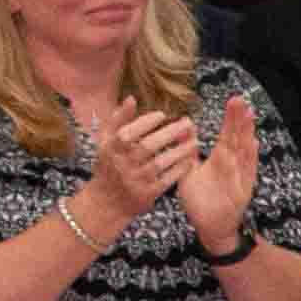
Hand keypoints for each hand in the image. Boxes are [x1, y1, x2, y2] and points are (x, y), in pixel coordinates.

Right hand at [86, 100, 202, 229]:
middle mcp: (121, 165)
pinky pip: (166, 180)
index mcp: (110, 149)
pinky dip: (179, 169)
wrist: (107, 202)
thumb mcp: (106, 142)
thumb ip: (118, 120)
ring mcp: (134, 181)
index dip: (145, 122)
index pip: (127, 133)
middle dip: (169, 133)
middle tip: (187, 122)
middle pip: (147, 146)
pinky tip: (190, 160)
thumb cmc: (110, 165)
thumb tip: (131, 98)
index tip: (163, 114)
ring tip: (194, 140)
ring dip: (179, 150)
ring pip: (159, 163)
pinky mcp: (146, 195)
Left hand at [181, 90, 262, 250]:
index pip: (227, 134)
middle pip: (237, 138)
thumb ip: (187, 152)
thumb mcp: (189, 173)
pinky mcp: (242, 189)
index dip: (230, 118)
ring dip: (247, 133)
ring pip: (244, 151)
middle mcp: (232, 164)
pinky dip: (250, 159)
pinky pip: (247, 172)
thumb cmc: (200, 201)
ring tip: (248, 116)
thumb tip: (182, 129)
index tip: (233, 100)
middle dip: (239, 120)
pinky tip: (253, 144)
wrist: (209, 227)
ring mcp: (239, 176)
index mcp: (220, 159)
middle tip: (240, 100)